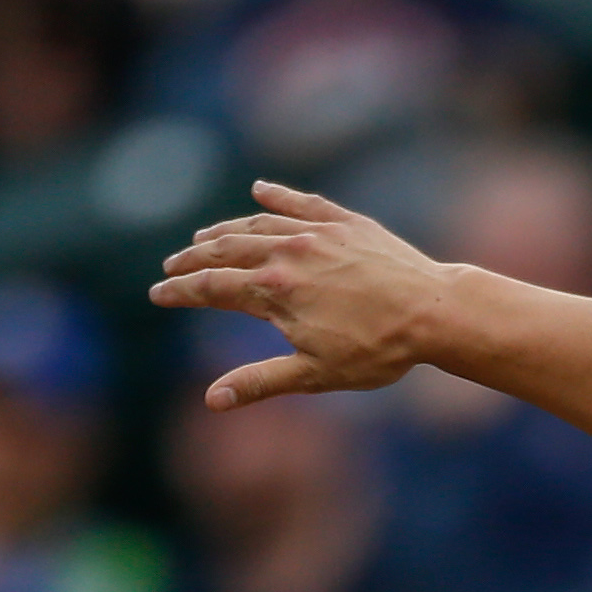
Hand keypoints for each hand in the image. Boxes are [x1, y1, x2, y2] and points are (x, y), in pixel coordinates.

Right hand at [152, 182, 450, 406]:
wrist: (434, 313)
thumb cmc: (378, 351)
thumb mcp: (315, 375)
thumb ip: (260, 381)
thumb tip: (212, 401)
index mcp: (274, 291)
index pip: (212, 288)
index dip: (180, 292)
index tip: (157, 294)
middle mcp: (287, 253)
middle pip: (225, 250)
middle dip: (193, 259)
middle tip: (171, 265)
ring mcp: (316, 233)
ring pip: (258, 225)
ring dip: (226, 230)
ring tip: (204, 237)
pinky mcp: (346, 222)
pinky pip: (303, 203)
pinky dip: (278, 196)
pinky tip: (260, 190)